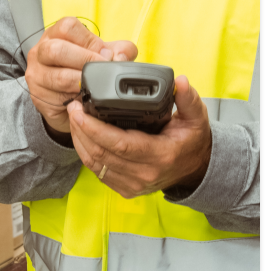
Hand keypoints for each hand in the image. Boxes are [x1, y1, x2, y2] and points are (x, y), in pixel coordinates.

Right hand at [25, 16, 137, 133]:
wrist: (67, 99)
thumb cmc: (83, 69)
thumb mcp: (102, 54)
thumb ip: (119, 50)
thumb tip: (121, 57)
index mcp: (55, 34)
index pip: (67, 27)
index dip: (89, 40)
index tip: (104, 54)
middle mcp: (40, 51)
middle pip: (57, 50)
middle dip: (85, 61)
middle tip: (101, 71)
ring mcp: (36, 74)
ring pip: (58, 76)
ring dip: (82, 83)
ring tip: (93, 86)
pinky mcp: (38, 95)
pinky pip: (57, 98)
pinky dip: (75, 99)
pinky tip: (82, 98)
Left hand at [67, 75, 211, 195]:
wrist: (196, 169)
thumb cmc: (192, 140)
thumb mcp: (197, 117)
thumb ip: (189, 98)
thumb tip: (181, 81)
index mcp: (160, 155)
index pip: (120, 144)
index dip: (95, 128)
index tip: (80, 110)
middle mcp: (144, 174)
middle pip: (101, 153)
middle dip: (80, 129)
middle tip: (73, 106)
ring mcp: (133, 184)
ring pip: (95, 164)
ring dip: (79, 140)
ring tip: (73, 117)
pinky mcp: (125, 188)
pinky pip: (97, 171)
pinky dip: (85, 153)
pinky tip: (81, 135)